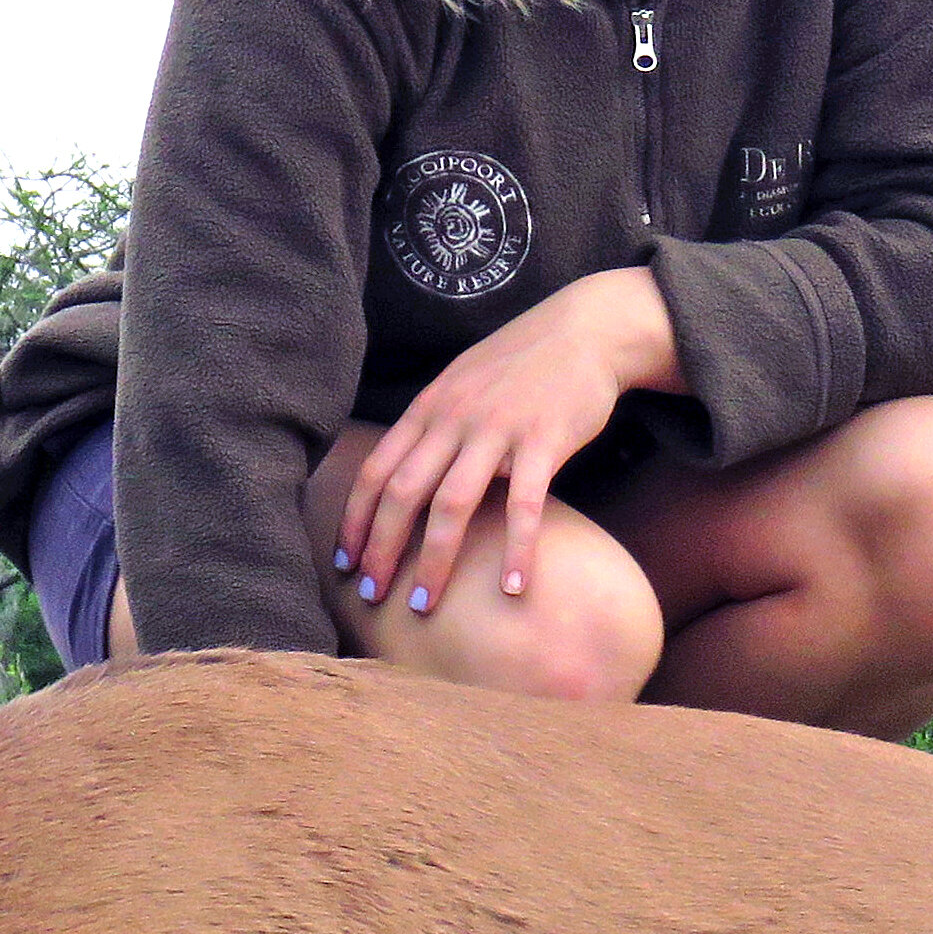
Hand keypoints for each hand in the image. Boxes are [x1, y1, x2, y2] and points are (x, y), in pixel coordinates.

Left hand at [335, 268, 682, 614]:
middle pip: (403, 494)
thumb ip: (430, 427)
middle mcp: (453, 419)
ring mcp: (496, 429)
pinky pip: (523, 505)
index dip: (356, 522)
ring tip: (424, 603)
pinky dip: (516, 550)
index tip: (346, 564)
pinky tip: (511, 588)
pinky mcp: (543, 441)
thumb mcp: (459, 385)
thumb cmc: (519, 365)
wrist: (586, 330)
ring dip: (434, 561)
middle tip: (374, 595)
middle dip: (382, 550)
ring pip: (451, 505)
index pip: (376, 472)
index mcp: (428, 409)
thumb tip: (399, 477)